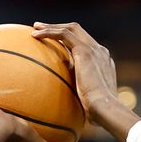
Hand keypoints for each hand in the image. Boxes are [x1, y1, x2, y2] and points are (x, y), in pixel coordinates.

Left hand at [31, 22, 140, 141]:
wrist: (105, 109)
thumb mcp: (87, 104)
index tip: (55, 46)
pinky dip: (49, 32)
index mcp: (102, 62)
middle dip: (59, 28)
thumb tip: (67, 112)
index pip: (85, 45)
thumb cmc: (98, 114)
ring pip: (71, 29)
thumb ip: (79, 100)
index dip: (69, 43)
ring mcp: (94, 49)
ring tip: (35, 28)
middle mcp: (100, 52)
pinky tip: (34, 36)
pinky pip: (64, 35)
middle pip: (78, 32)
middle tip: (41, 29)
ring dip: (52, 27)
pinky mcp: (85, 51)